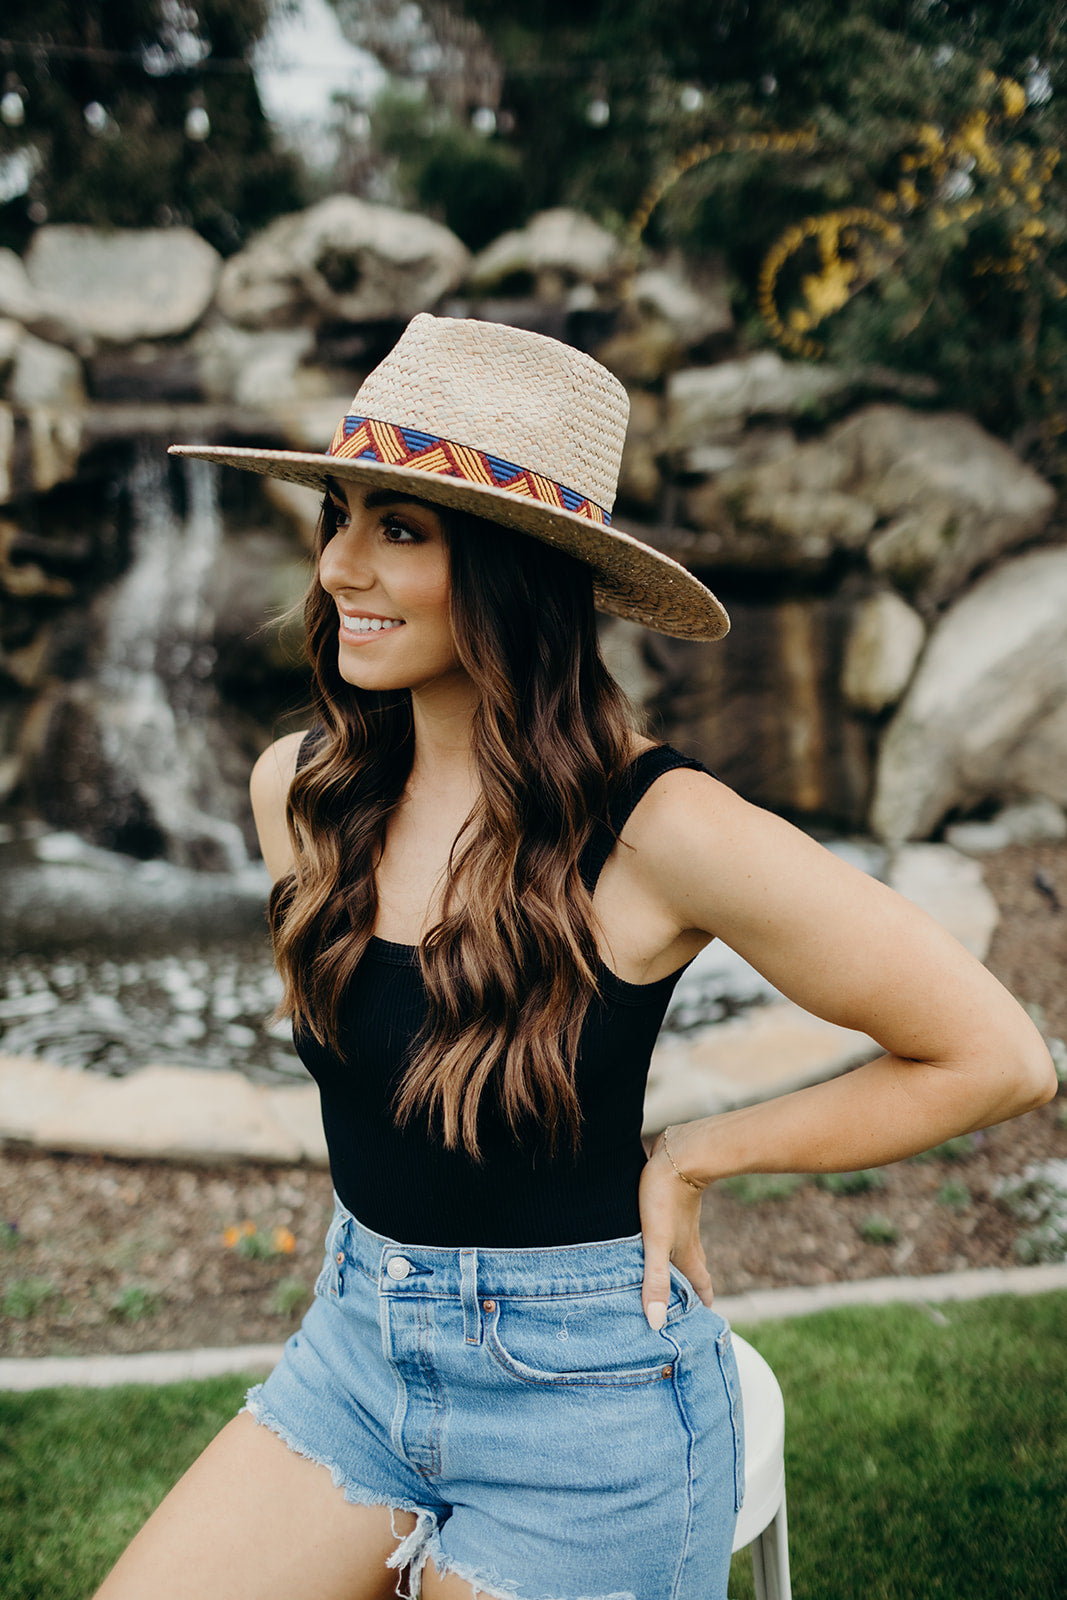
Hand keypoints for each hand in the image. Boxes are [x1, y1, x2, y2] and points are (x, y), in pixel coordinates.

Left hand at [639, 1126, 713, 1328]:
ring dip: (678, 1267)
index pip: (701, 1287)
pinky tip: (654, 1239)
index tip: (705, 1323)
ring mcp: (682, 1222)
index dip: (702, 1305)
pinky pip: (672, 1232)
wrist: (678, 1152)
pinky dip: (667, 1244)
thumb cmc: (665, 1197)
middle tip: (685, 1307)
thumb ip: (655, 1280)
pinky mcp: (672, 1205)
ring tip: (668, 1278)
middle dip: (690, 1290)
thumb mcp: (656, 1243)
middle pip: (694, 1271)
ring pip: (683, 1250)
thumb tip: (656, 1324)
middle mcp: (689, 1241)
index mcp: (688, 1255)